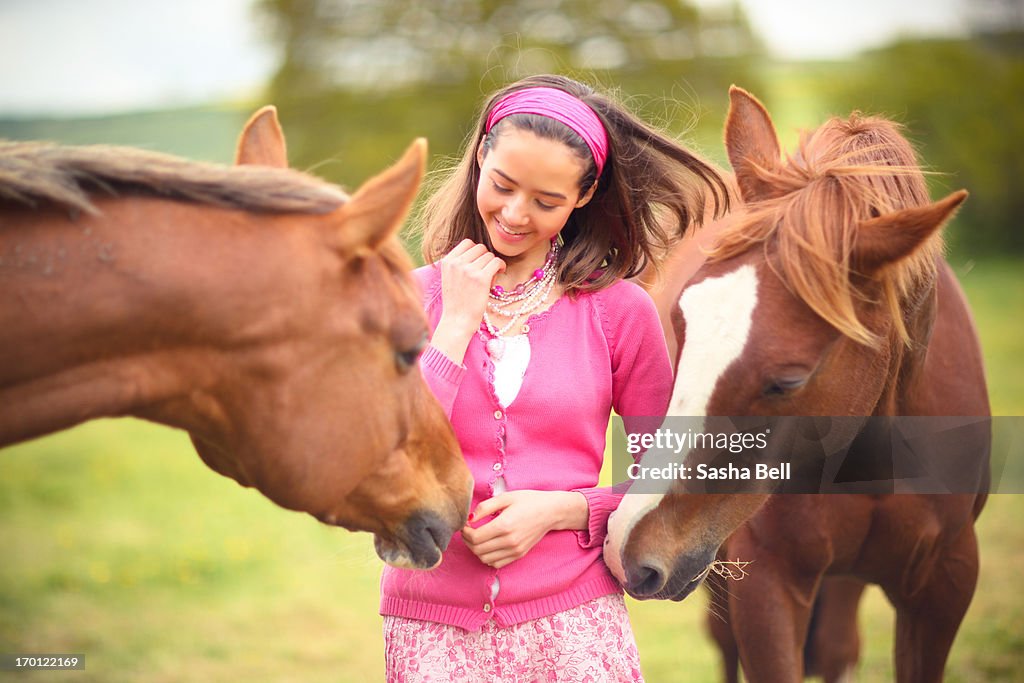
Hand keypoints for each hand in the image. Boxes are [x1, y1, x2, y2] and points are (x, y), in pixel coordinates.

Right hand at [429, 239, 504, 363]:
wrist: (456, 321)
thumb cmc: (456, 302)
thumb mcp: (450, 277)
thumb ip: (459, 263)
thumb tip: (478, 250)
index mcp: (447, 261)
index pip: (467, 243)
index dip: (476, 252)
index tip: (478, 264)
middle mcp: (457, 263)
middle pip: (480, 248)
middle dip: (485, 258)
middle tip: (485, 272)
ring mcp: (469, 269)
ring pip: (489, 255)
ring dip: (493, 265)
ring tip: (489, 279)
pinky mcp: (481, 278)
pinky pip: (497, 262)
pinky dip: (501, 266)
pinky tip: (499, 274)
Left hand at [461, 490, 586, 568]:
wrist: (551, 511)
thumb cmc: (529, 501)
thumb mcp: (506, 497)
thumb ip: (485, 507)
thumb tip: (469, 518)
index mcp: (504, 525)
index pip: (475, 537)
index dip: (465, 532)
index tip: (465, 524)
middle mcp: (509, 541)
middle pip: (477, 550)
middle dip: (468, 540)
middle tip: (468, 530)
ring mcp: (515, 550)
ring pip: (484, 559)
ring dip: (476, 550)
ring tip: (477, 537)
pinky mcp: (519, 554)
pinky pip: (496, 563)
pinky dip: (487, 557)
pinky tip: (488, 545)